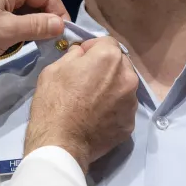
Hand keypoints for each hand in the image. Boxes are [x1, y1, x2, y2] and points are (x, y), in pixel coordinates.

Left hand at [0, 0, 69, 71]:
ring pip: (22, 9)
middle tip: (52, 42)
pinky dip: (16, 27)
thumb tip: (62, 25)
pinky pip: (9, 14)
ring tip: (34, 44)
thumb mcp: (8, 32)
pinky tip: (16, 42)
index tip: (65, 35)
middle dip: (44, 20)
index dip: (58, 13)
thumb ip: (38, 26)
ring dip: (30, 26)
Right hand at [25, 37, 138, 170]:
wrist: (60, 143)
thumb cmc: (54, 102)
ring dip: (112, 88)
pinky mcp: (130, 124)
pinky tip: (98, 117)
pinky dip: (114, 109)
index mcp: (109, 58)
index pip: (107, 42)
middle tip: (88, 81)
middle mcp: (127, 77)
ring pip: (124, 87)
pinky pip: (123, 109)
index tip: (82, 59)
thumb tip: (82, 53)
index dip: (93, 48)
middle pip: (120, 64)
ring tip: (93, 101)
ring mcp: (131, 102)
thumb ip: (73, 55)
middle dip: (106, 67)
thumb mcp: (54, 69)